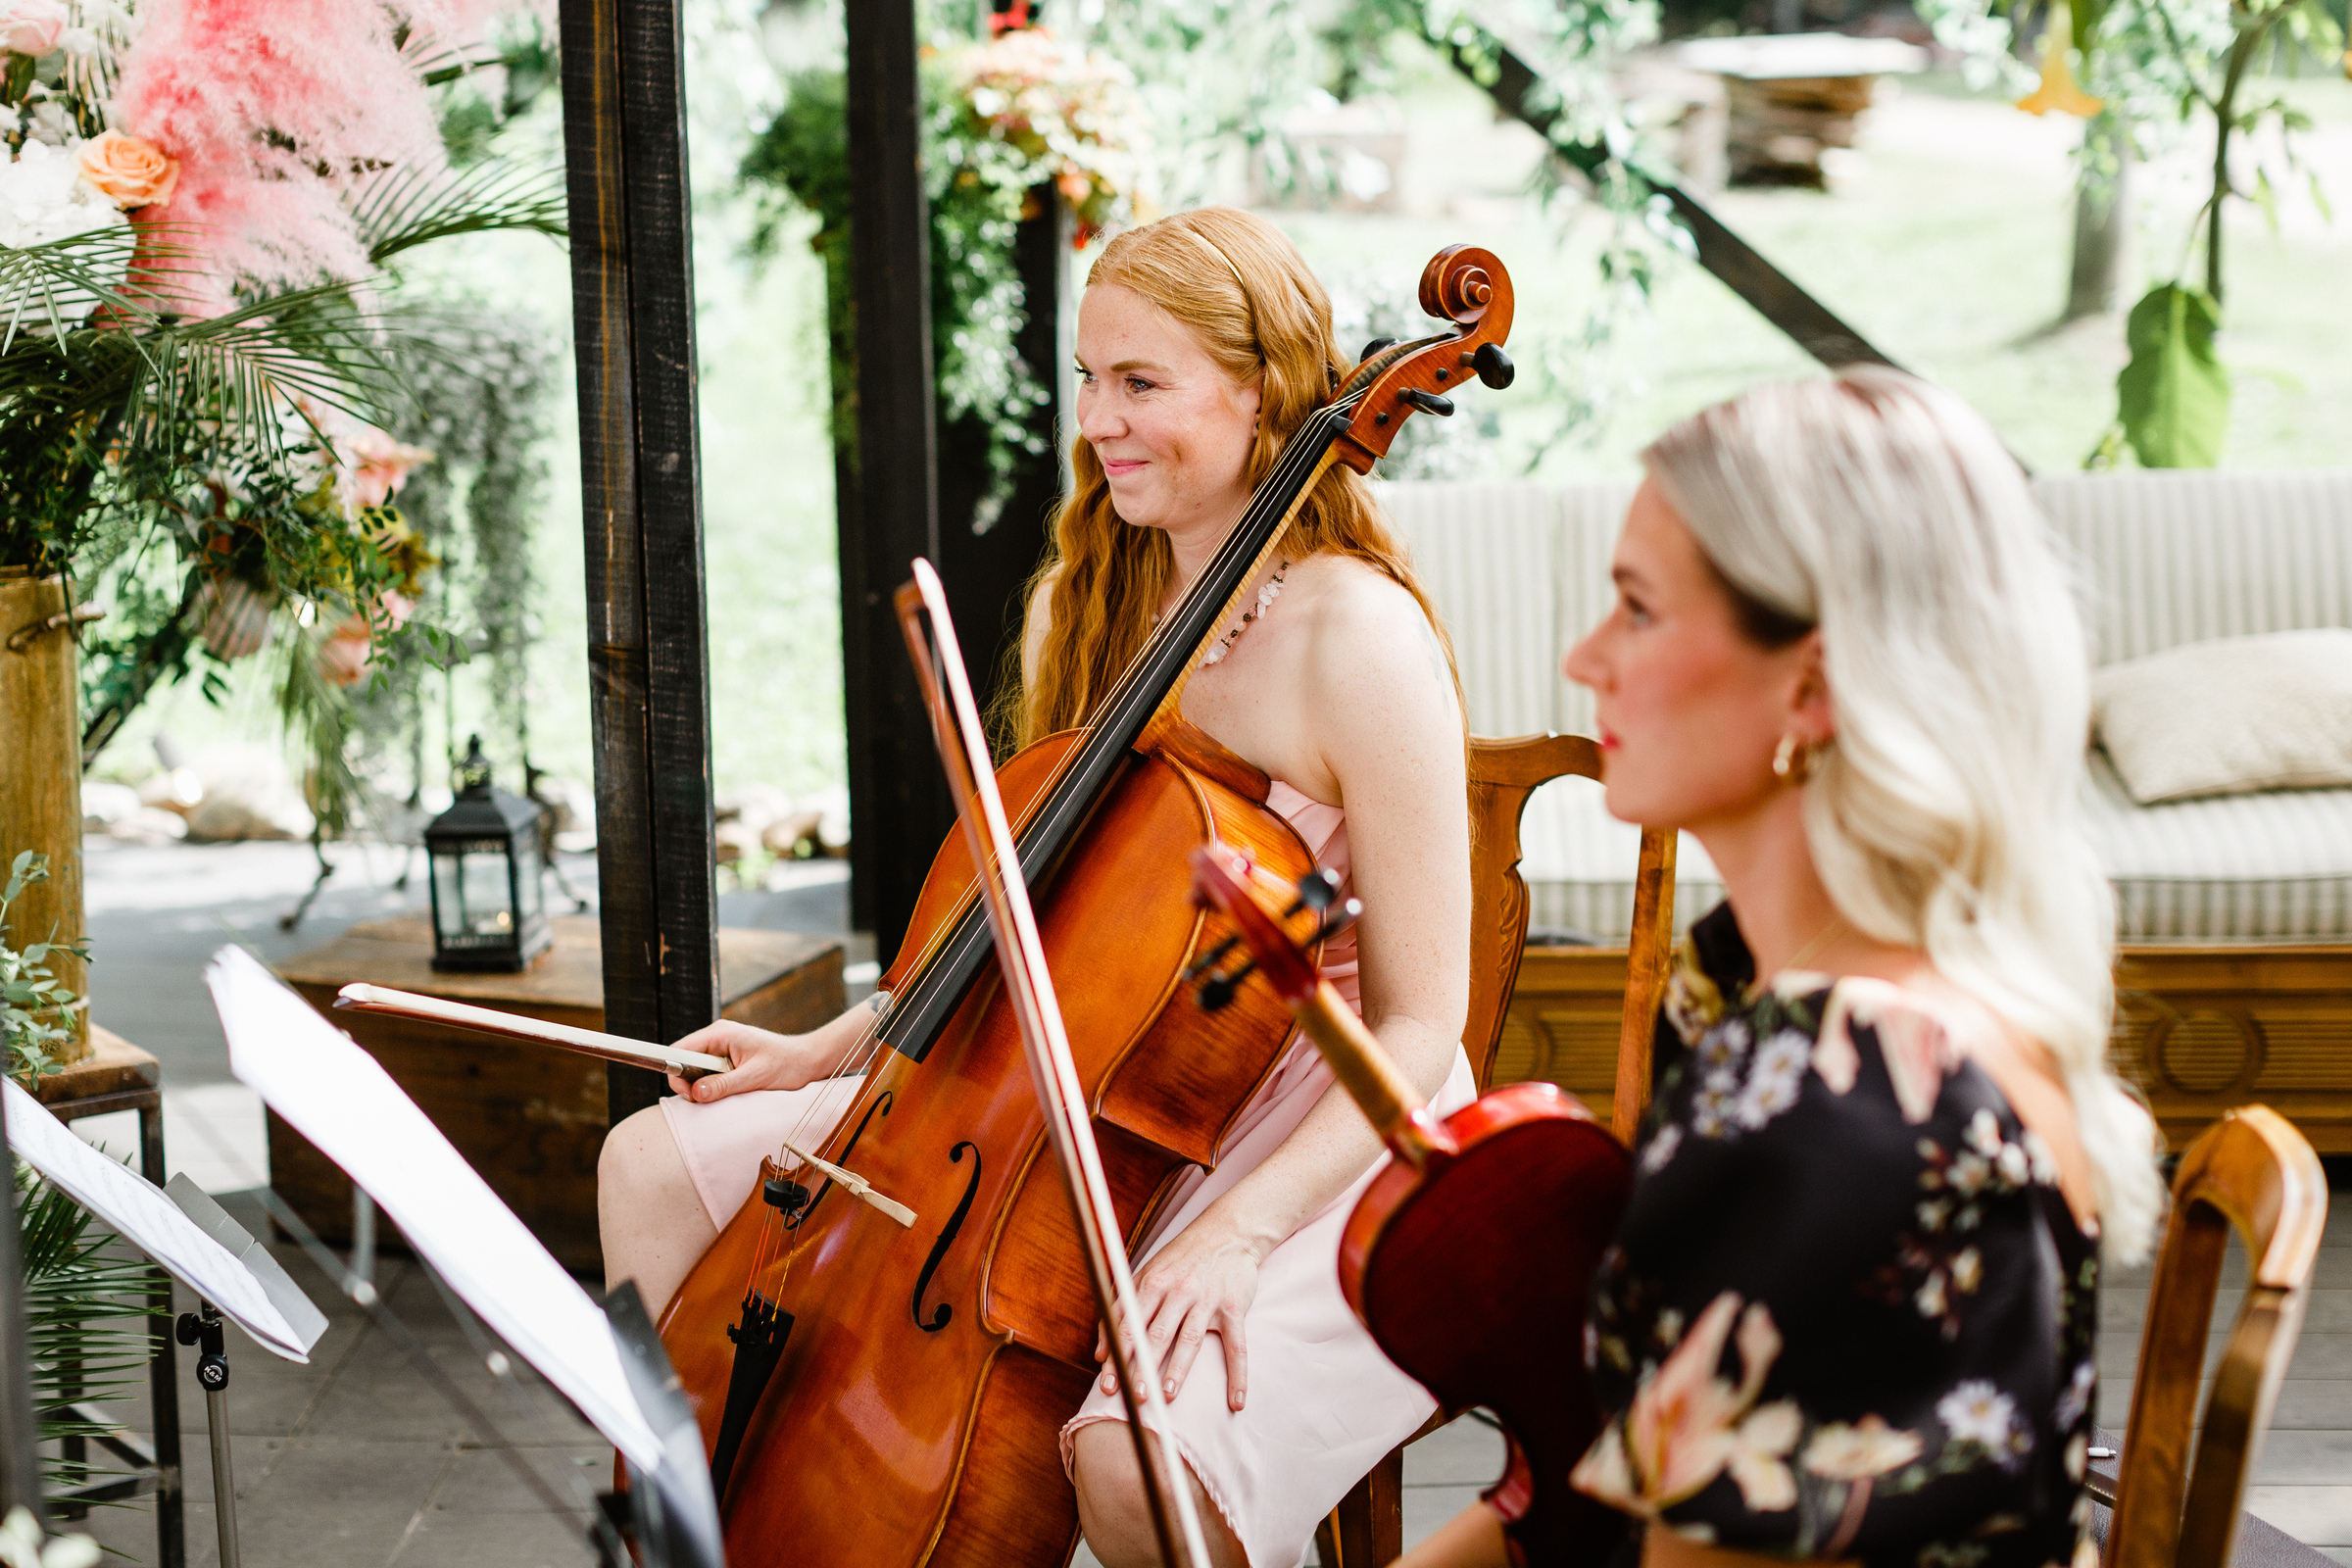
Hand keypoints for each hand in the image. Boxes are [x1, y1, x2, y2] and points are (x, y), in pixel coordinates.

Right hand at [665, 1020, 829, 1102]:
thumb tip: (696, 1093)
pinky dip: (713, 1086)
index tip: (687, 1094)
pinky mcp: (727, 1059)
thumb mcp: (755, 1077)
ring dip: (704, 1086)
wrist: (807, 1060)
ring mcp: (721, 1048)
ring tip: (727, 1093)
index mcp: (720, 1033)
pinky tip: (730, 1091)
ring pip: (696, 1071)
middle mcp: (717, 1037)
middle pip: (685, 1061)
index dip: (677, 1072)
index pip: (681, 1050)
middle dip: (690, 1083)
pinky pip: (708, 1074)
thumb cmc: (787, 1064)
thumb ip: (724, 1085)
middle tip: (708, 1099)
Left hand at [1093, 1215, 1265, 1411]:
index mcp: (1152, 1283)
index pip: (1129, 1325)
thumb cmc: (1180, 1260)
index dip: (1117, 1356)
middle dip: (1143, 1367)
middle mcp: (1178, 1291)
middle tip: (1135, 1397)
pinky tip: (1236, 1400)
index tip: (1108, 1385)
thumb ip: (1120, 1310)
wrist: (1228, 1233)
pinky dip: (1238, 1374)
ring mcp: (1207, 1299)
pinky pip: (1237, 1345)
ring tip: (1167, 1397)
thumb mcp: (1146, 1275)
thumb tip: (1100, 1354)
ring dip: (1178, 1370)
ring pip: (1190, 1340)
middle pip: (1156, 1335)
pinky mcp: (1234, 1307)